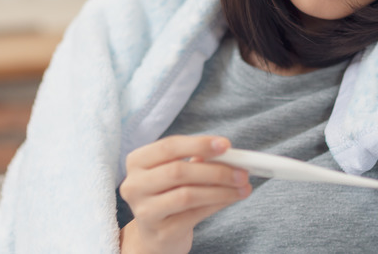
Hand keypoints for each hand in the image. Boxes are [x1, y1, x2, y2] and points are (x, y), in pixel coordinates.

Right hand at [119, 136, 250, 253]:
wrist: (156, 233)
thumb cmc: (169, 193)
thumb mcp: (177, 173)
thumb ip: (198, 160)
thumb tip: (232, 155)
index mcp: (137, 161)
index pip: (169, 147)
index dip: (198, 144)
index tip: (226, 145)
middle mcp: (134, 185)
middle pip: (178, 171)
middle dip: (215, 170)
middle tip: (242, 171)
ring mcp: (145, 211)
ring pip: (188, 195)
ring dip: (221, 189)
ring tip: (243, 187)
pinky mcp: (160, 232)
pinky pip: (194, 215)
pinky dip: (218, 204)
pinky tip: (232, 198)